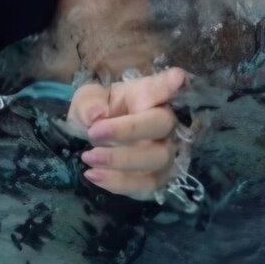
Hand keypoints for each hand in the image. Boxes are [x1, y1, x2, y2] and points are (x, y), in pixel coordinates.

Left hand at [66, 66, 189, 199]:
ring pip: (157, 158)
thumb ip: (89, 102)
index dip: (169, 84)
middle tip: (93, 133)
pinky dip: (119, 183)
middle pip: (160, 124)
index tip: (178, 78)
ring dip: (120, 161)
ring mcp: (163, 151)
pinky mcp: (157, 178)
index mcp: (144, 95)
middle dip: (127, 130)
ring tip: (89, 157)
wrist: (92, 140)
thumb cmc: (97, 112)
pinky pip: (146, 185)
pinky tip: (94, 175)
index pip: (160, 87)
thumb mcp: (86, 100)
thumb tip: (97, 114)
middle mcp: (161, 122)